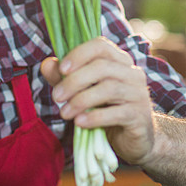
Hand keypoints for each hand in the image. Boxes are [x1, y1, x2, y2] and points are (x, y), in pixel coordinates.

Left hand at [40, 37, 154, 164]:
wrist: (133, 139)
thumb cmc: (106, 110)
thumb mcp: (81, 92)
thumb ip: (64, 77)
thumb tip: (46, 64)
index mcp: (119, 61)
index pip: (101, 46)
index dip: (79, 54)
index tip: (62, 69)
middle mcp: (132, 73)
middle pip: (102, 67)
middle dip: (74, 81)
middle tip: (56, 97)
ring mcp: (138, 94)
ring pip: (109, 89)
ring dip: (81, 100)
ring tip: (64, 113)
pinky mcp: (139, 116)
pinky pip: (116, 113)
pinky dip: (94, 117)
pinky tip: (79, 122)